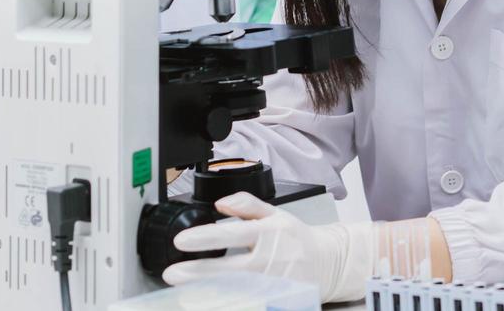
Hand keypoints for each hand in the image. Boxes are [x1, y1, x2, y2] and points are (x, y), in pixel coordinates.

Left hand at [164, 193, 372, 301]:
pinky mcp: (276, 300)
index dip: (205, 238)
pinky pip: (248, 303)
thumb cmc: (298, 238)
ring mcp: (272, 284)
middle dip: (198, 272)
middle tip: (173, 273)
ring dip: (208, 293)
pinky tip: (209, 303)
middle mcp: (270, 260)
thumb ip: (248, 205)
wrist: (329, 262)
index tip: (181, 241)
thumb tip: (221, 202)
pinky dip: (229, 303)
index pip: (232, 234)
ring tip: (185, 293)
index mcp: (269, 234)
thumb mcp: (276, 213)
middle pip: (229, 268)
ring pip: (236, 291)